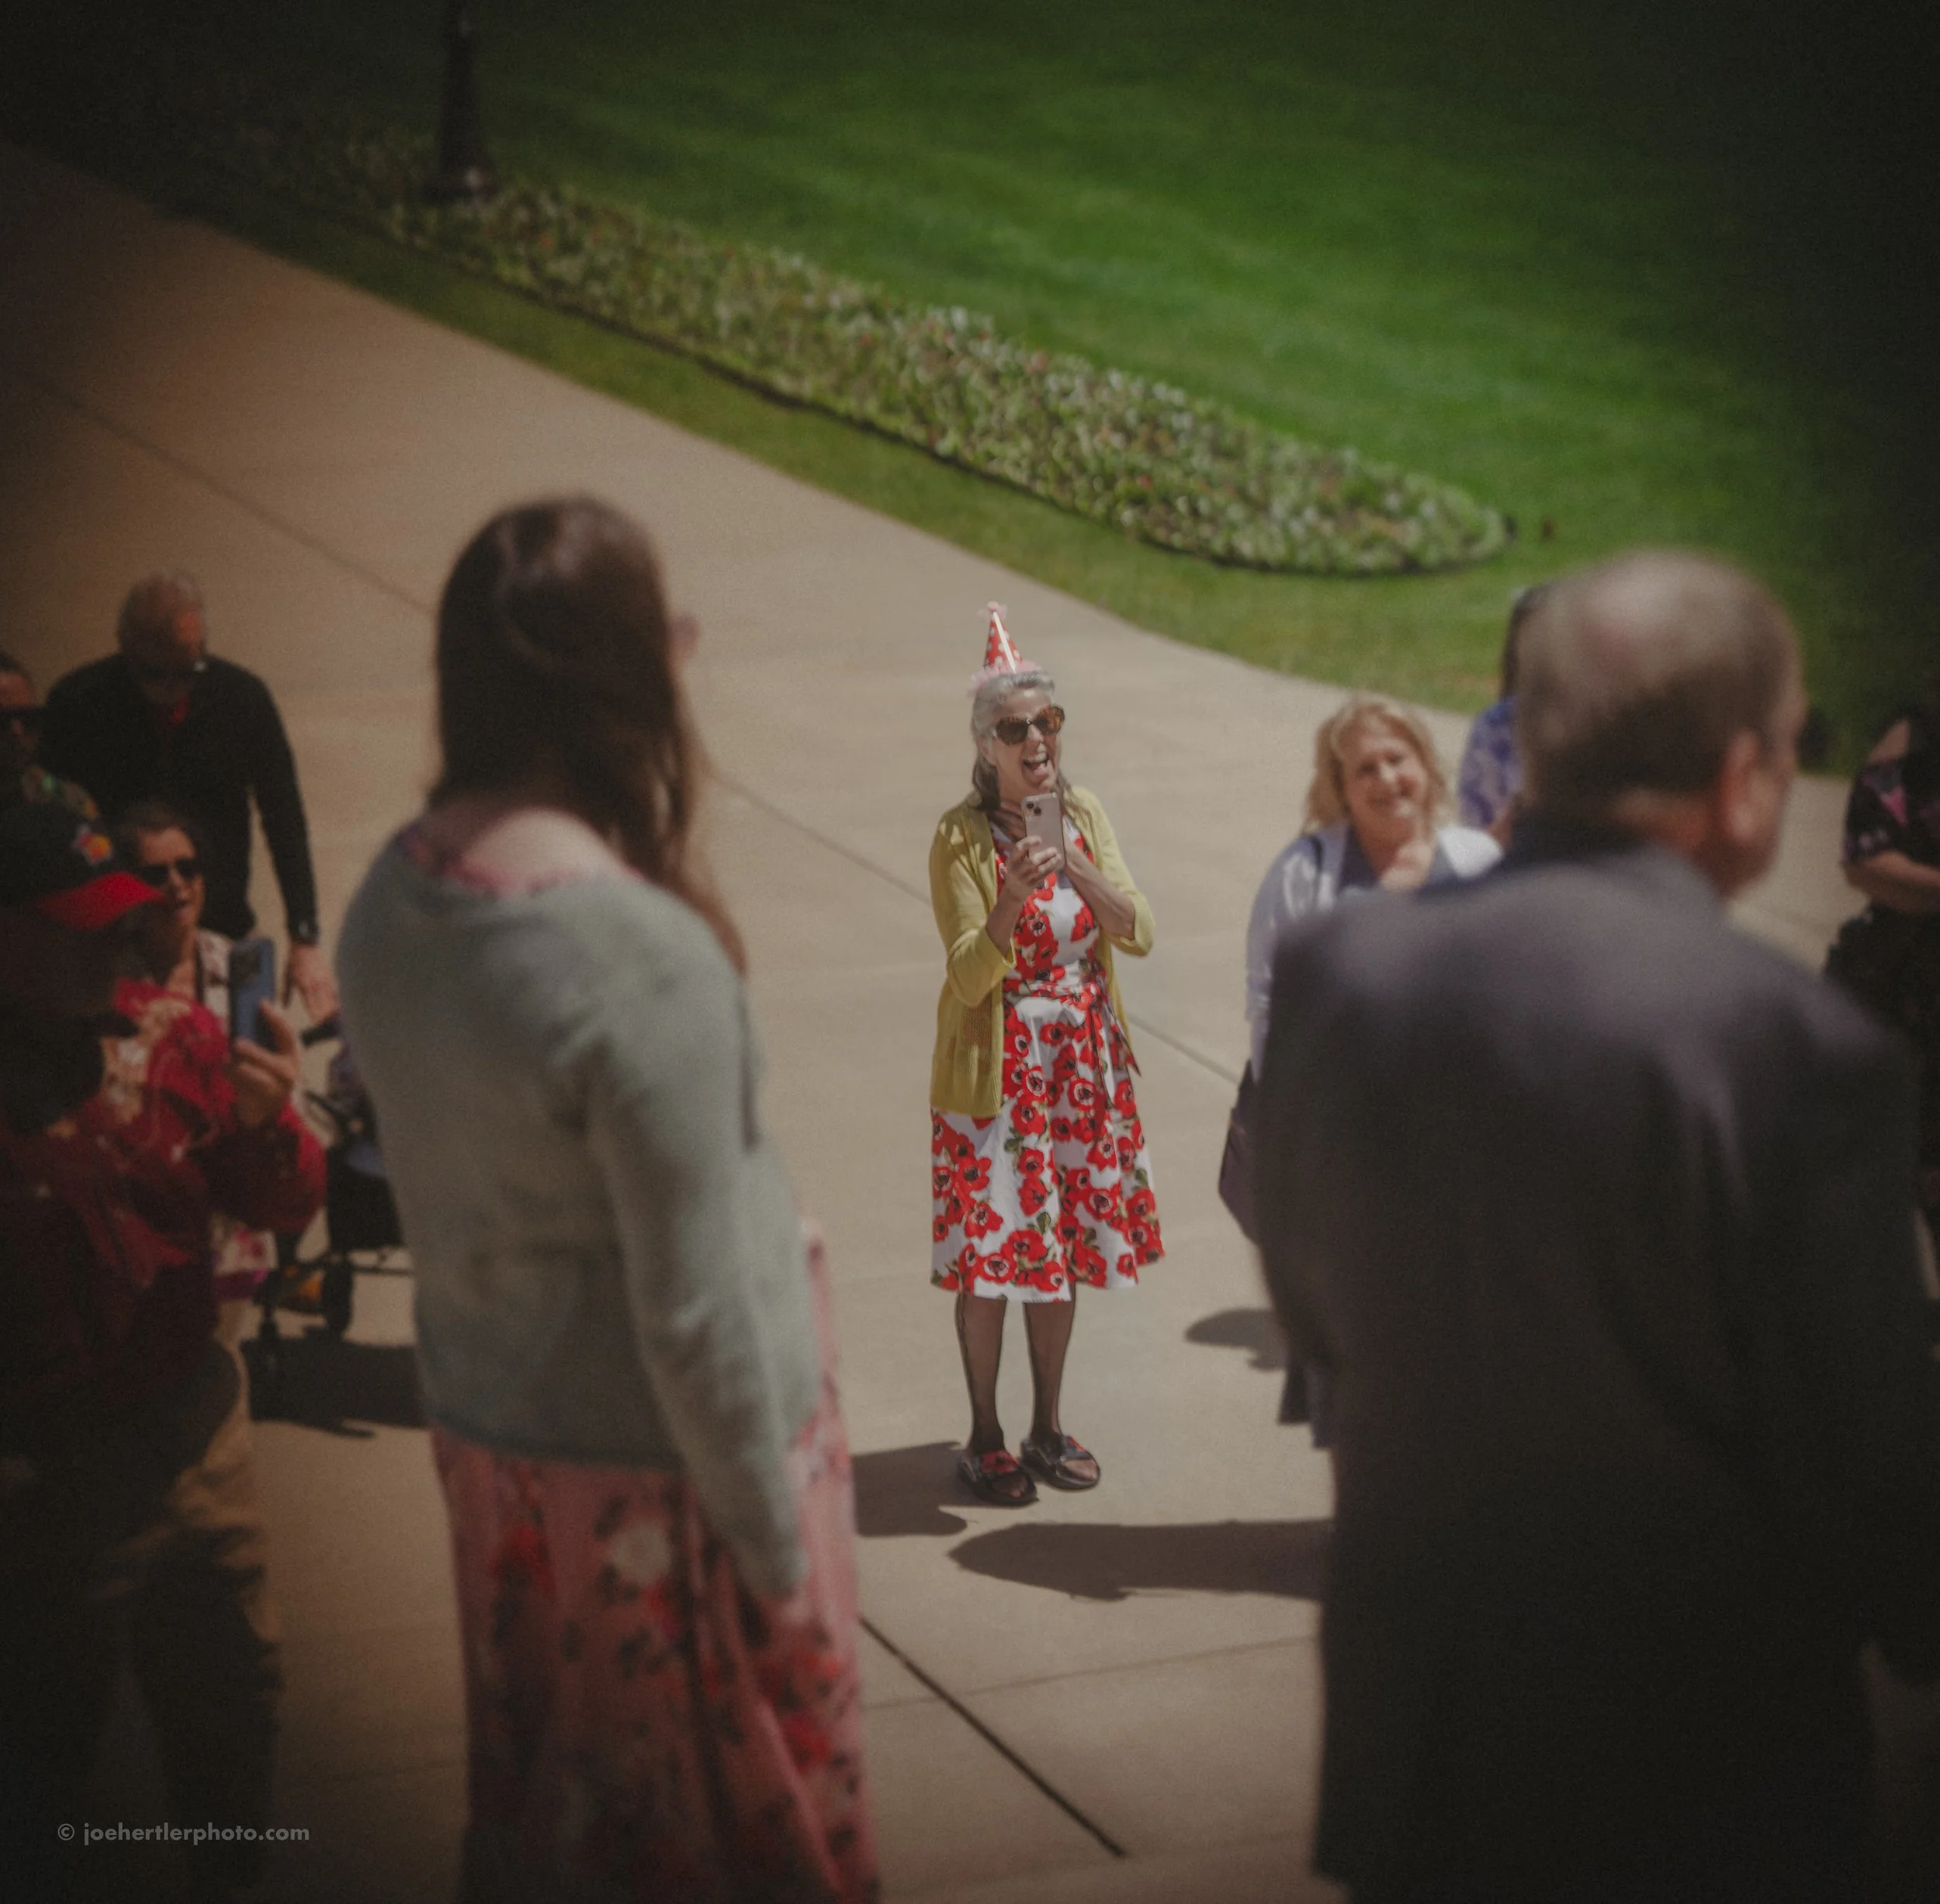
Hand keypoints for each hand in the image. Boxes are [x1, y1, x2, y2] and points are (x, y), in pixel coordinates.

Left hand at [231, 1001, 301, 1128]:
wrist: (267, 1108)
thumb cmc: (266, 1074)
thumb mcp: (269, 1055)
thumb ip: (261, 1039)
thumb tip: (239, 1018)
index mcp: (293, 1053)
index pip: (288, 1033)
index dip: (276, 1017)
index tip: (261, 1003)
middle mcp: (290, 1069)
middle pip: (271, 1061)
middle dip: (254, 1051)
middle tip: (236, 1043)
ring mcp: (278, 1086)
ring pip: (255, 1075)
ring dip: (238, 1066)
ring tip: (227, 1058)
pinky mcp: (262, 1098)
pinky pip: (243, 1085)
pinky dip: (231, 1074)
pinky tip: (225, 1067)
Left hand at [284, 941, 339, 1021]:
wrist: (305, 945)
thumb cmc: (294, 961)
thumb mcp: (286, 977)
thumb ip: (285, 993)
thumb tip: (282, 1006)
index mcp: (304, 984)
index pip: (311, 1003)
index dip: (315, 1014)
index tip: (317, 1023)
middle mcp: (316, 983)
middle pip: (324, 1003)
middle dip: (325, 1015)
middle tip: (327, 1025)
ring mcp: (324, 980)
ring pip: (331, 998)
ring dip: (333, 1009)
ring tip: (334, 1019)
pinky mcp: (330, 976)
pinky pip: (335, 991)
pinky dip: (336, 999)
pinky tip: (338, 1007)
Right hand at [1004, 832, 1063, 889]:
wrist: (1012, 892)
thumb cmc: (1016, 871)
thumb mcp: (1015, 862)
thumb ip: (1024, 853)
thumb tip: (1043, 841)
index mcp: (1011, 860)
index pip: (1018, 848)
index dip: (1029, 842)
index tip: (1040, 839)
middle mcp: (1016, 869)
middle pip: (1031, 861)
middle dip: (1045, 855)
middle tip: (1054, 849)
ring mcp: (1023, 878)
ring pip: (1039, 869)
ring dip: (1050, 862)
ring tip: (1058, 856)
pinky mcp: (1031, 885)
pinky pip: (1042, 876)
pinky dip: (1050, 869)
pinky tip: (1055, 864)